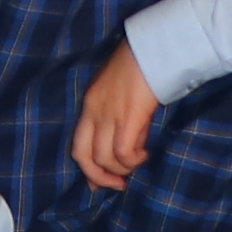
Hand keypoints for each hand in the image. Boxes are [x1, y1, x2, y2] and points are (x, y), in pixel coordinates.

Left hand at [71, 42, 160, 191]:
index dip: (87, 169)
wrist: (154, 46)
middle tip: (119, 184)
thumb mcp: (119, 91)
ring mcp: (110, 114)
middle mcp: (95, 111)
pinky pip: (124, 152)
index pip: (78, 145)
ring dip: (122, 169)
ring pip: (105, 158)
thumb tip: (123, 146)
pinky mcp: (129, 116)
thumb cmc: (141, 65)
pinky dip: (134, 160)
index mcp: (90, 104)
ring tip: (138, 164)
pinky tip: (145, 154)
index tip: (98, 183)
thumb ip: (116, 115)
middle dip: (101, 177)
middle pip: (85, 157)